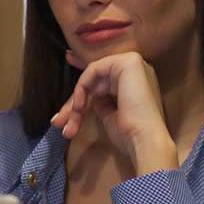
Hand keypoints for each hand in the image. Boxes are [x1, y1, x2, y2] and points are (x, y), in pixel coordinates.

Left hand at [51, 50, 178, 174]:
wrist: (145, 141)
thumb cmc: (130, 135)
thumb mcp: (110, 116)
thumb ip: (101, 103)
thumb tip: (90, 99)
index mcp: (136, 82)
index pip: (102, 82)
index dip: (81, 87)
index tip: (64, 98)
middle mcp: (137, 69)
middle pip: (95, 81)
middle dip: (73, 103)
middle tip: (58, 123)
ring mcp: (133, 62)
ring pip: (92, 77)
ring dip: (75, 100)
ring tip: (65, 122)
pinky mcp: (128, 62)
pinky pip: (93, 70)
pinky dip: (82, 87)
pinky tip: (79, 106)